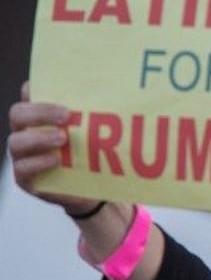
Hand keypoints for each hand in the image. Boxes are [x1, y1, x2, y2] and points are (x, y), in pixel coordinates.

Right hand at [7, 81, 100, 215]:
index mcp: (40, 117)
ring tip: (63, 138)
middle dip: (40, 112)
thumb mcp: (96, 135)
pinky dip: (38, 163)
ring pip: (17, 141)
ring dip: (40, 138)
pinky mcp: (25, 178)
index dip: (34, 88)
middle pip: (18, 114)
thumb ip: (97, 116)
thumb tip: (124, 93)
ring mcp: (22, 156)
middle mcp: (26, 132)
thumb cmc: (93, 156)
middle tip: (66, 116)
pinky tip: (55, 160)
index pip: (29, 94)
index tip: (57, 89)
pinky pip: (23, 168)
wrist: (93, 191)